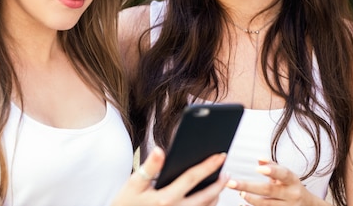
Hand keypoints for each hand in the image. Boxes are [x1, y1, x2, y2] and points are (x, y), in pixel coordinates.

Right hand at [112, 146, 227, 205]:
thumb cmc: (125, 204)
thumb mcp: (133, 184)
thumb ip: (149, 167)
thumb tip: (161, 150)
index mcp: (165, 198)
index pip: (192, 178)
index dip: (208, 166)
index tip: (221, 155)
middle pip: (206, 196)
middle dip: (219, 183)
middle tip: (227, 172)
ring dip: (215, 196)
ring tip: (220, 183)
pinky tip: (209, 198)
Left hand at [226, 159, 326, 205]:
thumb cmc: (294, 188)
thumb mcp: (288, 176)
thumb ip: (273, 166)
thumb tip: (260, 159)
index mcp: (292, 181)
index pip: (284, 174)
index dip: (272, 171)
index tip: (258, 168)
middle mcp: (291, 194)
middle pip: (268, 190)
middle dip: (248, 186)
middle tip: (232, 183)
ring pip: (265, 204)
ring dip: (250, 198)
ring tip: (240, 192)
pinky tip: (243, 204)